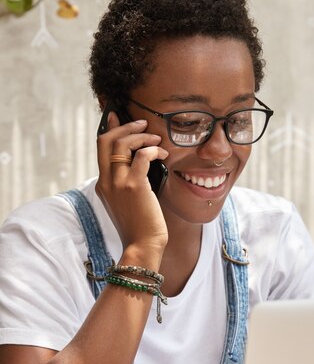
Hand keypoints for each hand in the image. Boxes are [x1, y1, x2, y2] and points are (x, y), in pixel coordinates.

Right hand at [96, 111, 169, 253]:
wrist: (142, 246)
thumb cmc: (141, 227)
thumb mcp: (128, 202)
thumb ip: (129, 182)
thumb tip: (142, 163)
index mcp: (103, 184)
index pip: (101, 148)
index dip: (110, 129)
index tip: (118, 117)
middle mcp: (107, 181)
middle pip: (106, 140)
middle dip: (125, 126)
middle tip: (143, 125)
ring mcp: (118, 183)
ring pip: (122, 144)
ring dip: (142, 136)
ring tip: (157, 140)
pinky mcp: (134, 186)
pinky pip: (141, 156)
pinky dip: (153, 150)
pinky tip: (162, 154)